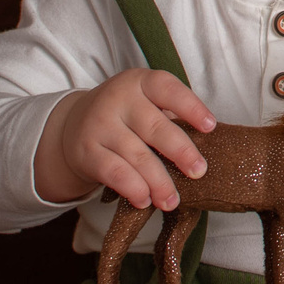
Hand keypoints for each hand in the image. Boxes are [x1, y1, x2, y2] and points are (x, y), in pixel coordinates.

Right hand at [33, 68, 215, 211]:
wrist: (72, 125)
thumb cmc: (125, 116)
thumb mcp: (145, 103)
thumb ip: (170, 118)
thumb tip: (207, 150)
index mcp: (140, 82)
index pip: (168, 89)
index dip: (191, 107)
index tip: (211, 127)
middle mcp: (118, 99)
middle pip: (155, 127)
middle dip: (181, 152)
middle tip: (199, 172)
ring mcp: (100, 125)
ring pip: (136, 155)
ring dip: (158, 181)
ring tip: (172, 200)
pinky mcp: (86, 151)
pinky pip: (114, 172)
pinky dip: (132, 188)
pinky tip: (145, 200)